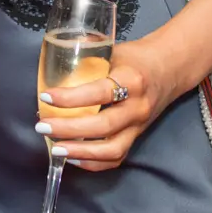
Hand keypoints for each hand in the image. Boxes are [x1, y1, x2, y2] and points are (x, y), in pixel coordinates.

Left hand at [37, 35, 187, 171]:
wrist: (170, 69)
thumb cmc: (136, 57)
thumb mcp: (113, 49)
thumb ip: (86, 54)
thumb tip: (53, 55)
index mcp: (130, 80)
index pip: (99, 93)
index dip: (71, 98)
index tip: (46, 97)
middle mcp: (137, 107)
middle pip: (103, 126)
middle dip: (69, 129)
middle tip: (42, 127)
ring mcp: (139, 125)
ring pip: (112, 149)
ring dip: (81, 152)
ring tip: (55, 149)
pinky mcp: (137, 137)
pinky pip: (117, 157)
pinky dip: (94, 163)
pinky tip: (73, 158)